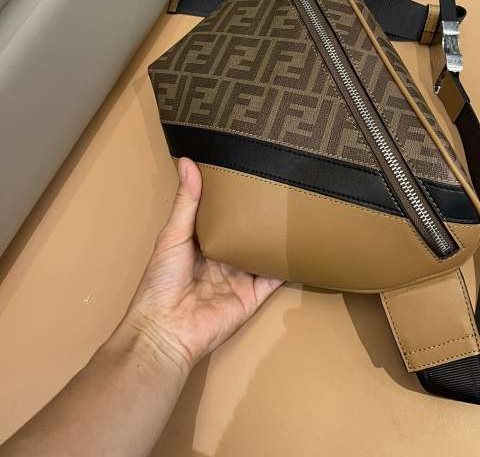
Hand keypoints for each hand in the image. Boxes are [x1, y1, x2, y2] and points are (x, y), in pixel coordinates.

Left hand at [121, 158, 281, 374]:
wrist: (167, 330)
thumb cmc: (162, 281)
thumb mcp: (172, 235)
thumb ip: (187, 202)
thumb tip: (188, 161)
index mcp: (201, 241)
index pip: (222, 214)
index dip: (234, 195)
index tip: (250, 169)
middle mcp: (223, 257)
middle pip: (247, 232)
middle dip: (261, 213)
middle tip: (282, 184)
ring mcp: (240, 276)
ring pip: (263, 251)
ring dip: (277, 236)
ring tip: (297, 207)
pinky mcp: (254, 294)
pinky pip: (276, 277)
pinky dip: (289, 264)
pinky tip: (305, 244)